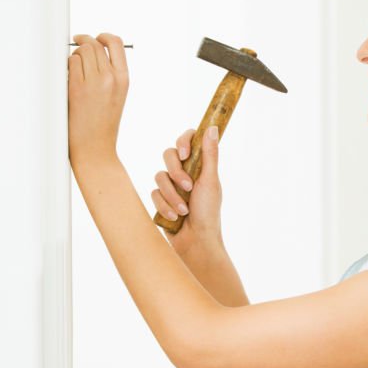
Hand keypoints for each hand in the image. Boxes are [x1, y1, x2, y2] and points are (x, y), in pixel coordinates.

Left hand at [68, 33, 128, 166]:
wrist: (96, 150)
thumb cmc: (102, 126)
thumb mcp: (116, 97)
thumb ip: (109, 75)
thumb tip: (90, 52)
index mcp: (124, 79)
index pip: (116, 43)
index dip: (102, 36)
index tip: (93, 39)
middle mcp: (111, 78)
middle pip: (94, 44)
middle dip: (82, 44)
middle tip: (75, 49)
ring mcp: (94, 82)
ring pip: (81, 51)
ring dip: (73, 56)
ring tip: (71, 70)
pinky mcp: (77, 89)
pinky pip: (70, 63)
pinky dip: (66, 67)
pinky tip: (66, 79)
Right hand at [152, 126, 223, 254]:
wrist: (196, 241)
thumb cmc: (208, 212)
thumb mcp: (211, 182)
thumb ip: (209, 155)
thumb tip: (212, 127)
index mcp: (198, 164)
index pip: (188, 140)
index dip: (183, 141)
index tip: (185, 153)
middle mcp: (184, 171)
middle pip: (167, 154)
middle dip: (176, 172)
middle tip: (187, 186)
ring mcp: (171, 185)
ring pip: (159, 176)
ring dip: (172, 195)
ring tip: (184, 210)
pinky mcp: (160, 199)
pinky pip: (154, 194)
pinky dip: (165, 206)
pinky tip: (175, 216)